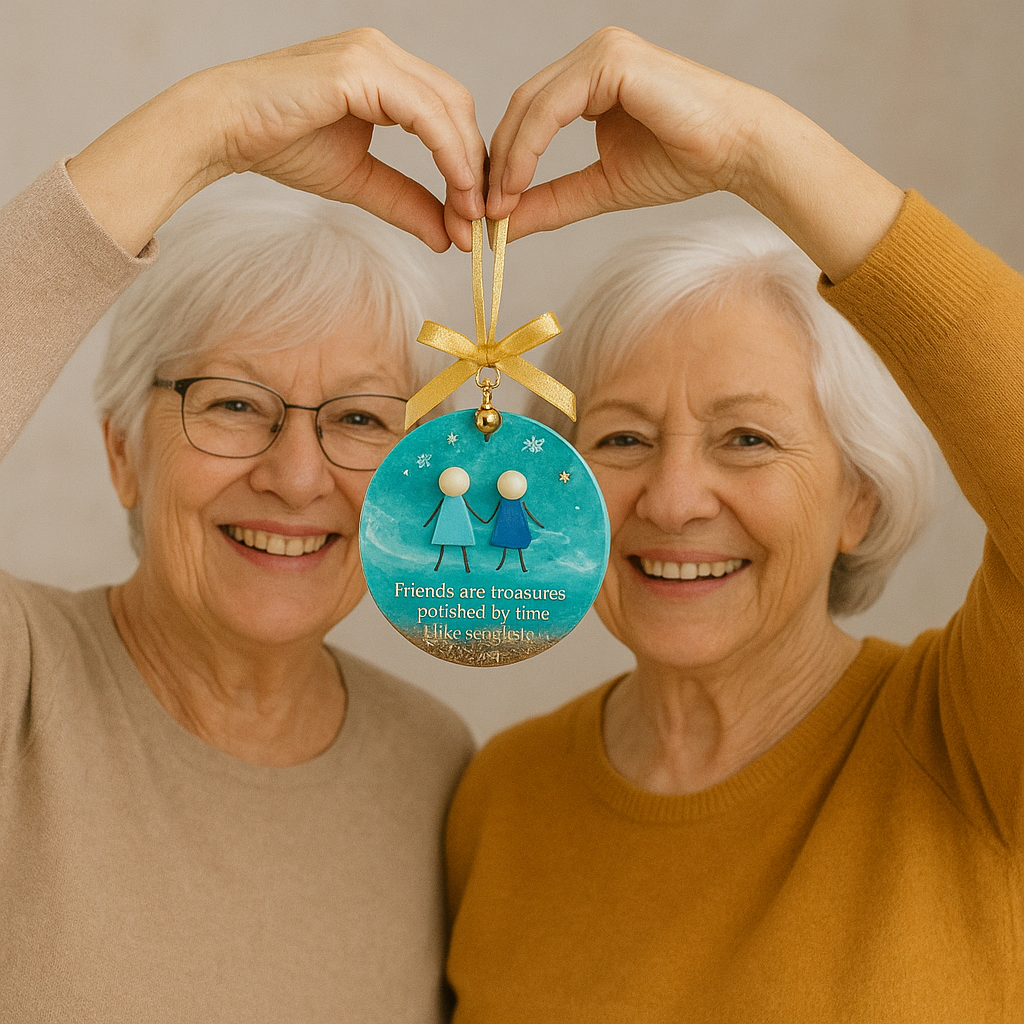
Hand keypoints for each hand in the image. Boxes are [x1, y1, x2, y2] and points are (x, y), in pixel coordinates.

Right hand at [67, 29, 485, 253]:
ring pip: (449, 106)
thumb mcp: (360, 182)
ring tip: (469, 214)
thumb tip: (449, 237)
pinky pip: (425, 112)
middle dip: (476, 166)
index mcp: (387, 73)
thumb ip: (406, 203)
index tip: (474, 216)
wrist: (226, 129)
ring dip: (467, 165)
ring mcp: (374, 55)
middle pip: (459, 106)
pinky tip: (455, 189)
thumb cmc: (282, 145)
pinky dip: (447, 152)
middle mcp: (385, 54)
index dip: (469, 164)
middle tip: (480, 220)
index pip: (449, 112)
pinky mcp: (361, 69)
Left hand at [487, 27, 902, 280]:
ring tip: (495, 208)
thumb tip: (503, 226)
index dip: (503, 164)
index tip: (488, 213)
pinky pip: (550, 106)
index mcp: (588, 80)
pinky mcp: (610, 60)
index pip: (527, 118)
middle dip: (495, 164)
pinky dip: (527, 148)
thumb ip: (551, 201)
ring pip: (529, 106)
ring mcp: (600, 53)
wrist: (737, 151)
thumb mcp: (600, 188)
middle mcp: (590, 58)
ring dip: (505, 160)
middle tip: (480, 215)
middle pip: (520, 109)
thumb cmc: (683, 163)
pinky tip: (515, 185)